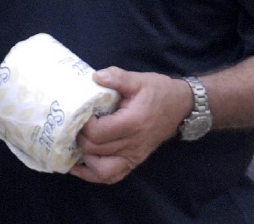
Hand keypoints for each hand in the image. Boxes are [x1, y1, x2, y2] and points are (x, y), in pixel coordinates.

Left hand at [69, 67, 192, 184]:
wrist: (181, 107)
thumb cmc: (158, 92)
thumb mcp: (138, 79)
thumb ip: (116, 77)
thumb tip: (94, 77)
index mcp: (132, 123)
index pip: (98, 133)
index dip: (83, 124)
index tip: (78, 112)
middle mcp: (132, 144)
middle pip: (95, 151)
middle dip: (78, 138)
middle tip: (71, 125)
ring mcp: (134, 157)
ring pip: (101, 171)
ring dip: (84, 159)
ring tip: (73, 144)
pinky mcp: (134, 162)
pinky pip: (111, 177)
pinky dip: (93, 174)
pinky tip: (79, 164)